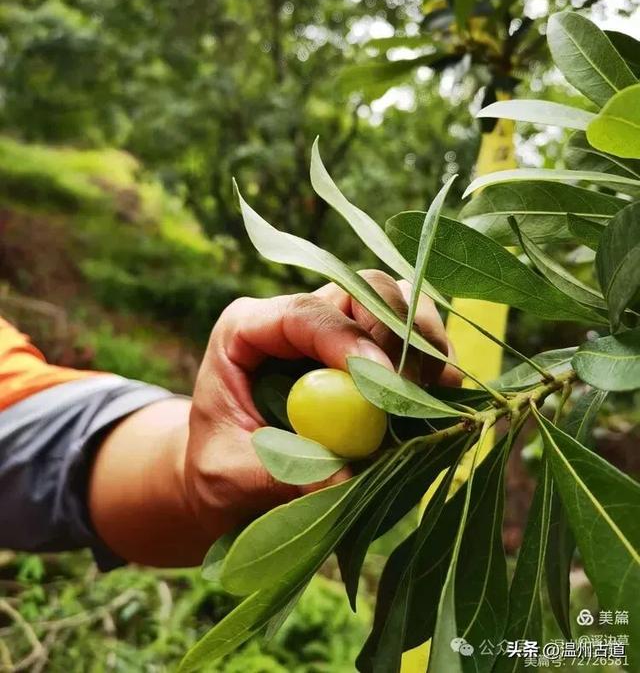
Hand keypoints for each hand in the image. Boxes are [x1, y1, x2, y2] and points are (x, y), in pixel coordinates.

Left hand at [183, 270, 460, 537]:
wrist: (225, 470)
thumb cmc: (217, 466)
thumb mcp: (232, 472)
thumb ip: (283, 471)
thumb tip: (346, 477)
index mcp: (248, 328)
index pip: (304, 312)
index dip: (347, 338)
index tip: (381, 379)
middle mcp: (297, 316)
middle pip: (362, 290)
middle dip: (397, 332)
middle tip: (409, 390)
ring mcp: (336, 328)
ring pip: (397, 304)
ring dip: (424, 343)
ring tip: (434, 392)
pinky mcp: (365, 352)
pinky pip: (411, 338)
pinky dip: (432, 364)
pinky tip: (439, 399)